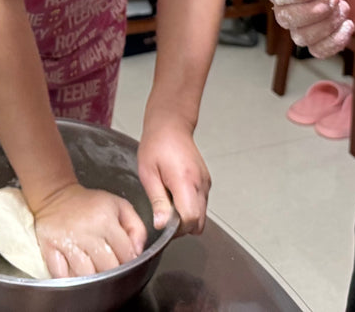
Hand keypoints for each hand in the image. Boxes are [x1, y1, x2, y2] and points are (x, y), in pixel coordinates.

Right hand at [32, 183, 147, 277]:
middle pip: (107, 267)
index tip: (125, 261)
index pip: (126, 253)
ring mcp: (65, 240)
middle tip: (110, 269)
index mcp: (105, 219)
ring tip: (94, 273)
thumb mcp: (119, 206)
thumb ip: (137, 227)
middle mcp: (85, 230)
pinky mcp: (49, 246)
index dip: (129, 261)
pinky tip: (75, 275)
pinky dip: (69, 280)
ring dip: (92, 280)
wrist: (57, 195)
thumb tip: (138, 252)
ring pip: (85, 275)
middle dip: (113, 273)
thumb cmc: (90, 204)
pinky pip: (61, 274)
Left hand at [137, 113, 208, 234]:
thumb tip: (161, 225)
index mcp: (185, 181)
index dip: (177, 228)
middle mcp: (200, 183)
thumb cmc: (156, 145)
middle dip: (182, 226)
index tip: (163, 223)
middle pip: (199, 222)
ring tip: (168, 201)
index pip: (191, 219)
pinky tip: (176, 195)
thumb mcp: (148, 174)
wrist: (170, 125)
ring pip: (202, 215)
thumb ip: (157, 201)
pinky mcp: (206, 181)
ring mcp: (205, 183)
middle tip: (164, 215)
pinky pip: (201, 204)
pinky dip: (190, 206)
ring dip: (186, 216)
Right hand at [251, 0, 354, 57]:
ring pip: (301, 38)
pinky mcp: (325, 34)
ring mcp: (308, 20)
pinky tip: (348, 23)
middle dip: (317, 10)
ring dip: (327, 24)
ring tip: (343, 5)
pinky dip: (335, 40)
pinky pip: (318, 50)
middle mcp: (292, 0)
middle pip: (286, 19)